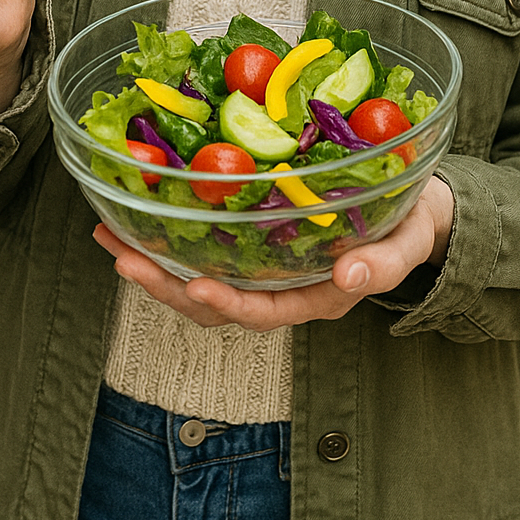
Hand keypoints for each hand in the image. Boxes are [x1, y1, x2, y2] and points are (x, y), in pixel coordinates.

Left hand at [92, 176, 454, 329]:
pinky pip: (203, 247)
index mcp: (312, 296)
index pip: (261, 310)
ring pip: (196, 277)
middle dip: (164, 284)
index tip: (198, 288)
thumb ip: (382, 264)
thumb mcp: (405, 244)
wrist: (409, 209)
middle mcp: (277, 288)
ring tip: (111, 235)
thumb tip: (351, 280)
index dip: (228, 303)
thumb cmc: (406, 228)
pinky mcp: (250, 240)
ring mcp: (260, 267)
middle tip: (123, 257)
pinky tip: (137, 213)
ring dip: (152, 261)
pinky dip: (167, 235)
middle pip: (212, 300)